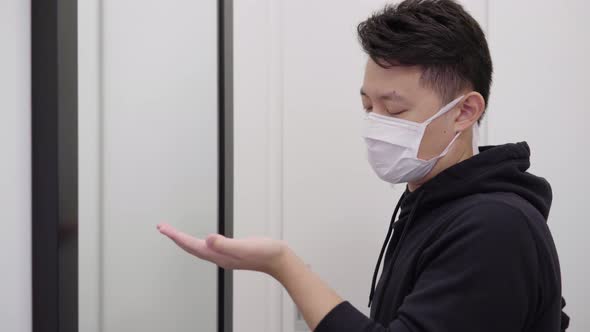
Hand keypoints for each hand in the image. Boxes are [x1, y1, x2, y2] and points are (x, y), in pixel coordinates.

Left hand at [157, 223, 289, 276]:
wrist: (279, 260)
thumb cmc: (265, 253)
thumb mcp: (245, 246)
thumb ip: (225, 244)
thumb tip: (207, 239)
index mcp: (219, 255)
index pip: (192, 245)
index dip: (176, 236)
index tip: (163, 228)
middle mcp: (218, 257)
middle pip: (191, 247)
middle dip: (175, 237)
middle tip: (162, 227)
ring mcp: (224, 256)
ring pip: (197, 248)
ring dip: (184, 240)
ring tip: (173, 233)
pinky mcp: (231, 252)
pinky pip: (207, 247)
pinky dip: (197, 242)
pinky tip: (200, 240)